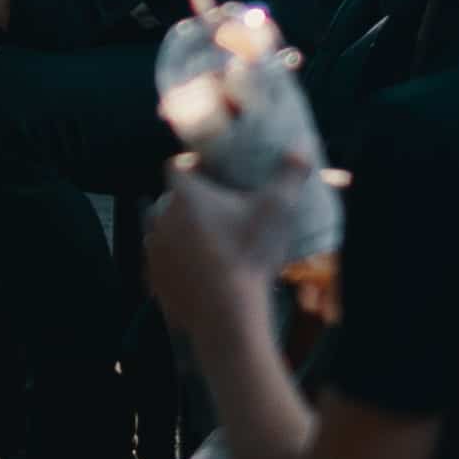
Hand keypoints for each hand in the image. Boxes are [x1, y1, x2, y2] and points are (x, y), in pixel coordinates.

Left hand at [144, 150, 312, 332]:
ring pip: (166, 234)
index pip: (176, 166)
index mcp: (184, 195)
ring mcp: (155, 252)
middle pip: (172, 201)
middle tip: (222, 214)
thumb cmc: (249, 254)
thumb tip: (304, 144)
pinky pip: (165, 267)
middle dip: (192, 205)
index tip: (211, 172)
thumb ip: (290, 173)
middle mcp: (161, 218)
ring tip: (213, 246)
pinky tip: (203, 274)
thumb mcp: (277, 210)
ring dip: (183, 236)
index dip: (192, 166)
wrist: (227, 314)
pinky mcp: (155, 281)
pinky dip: (180, 267)